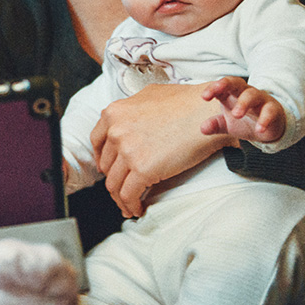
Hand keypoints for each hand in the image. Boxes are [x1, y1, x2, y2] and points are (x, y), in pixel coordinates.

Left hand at [90, 83, 236, 217]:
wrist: (207, 112)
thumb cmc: (186, 102)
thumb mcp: (149, 95)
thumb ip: (132, 109)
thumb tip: (127, 122)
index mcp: (114, 113)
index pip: (97, 141)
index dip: (102, 158)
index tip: (108, 168)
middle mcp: (116, 131)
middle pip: (107, 165)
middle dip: (114, 178)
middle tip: (123, 188)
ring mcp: (127, 151)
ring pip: (114, 184)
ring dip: (120, 198)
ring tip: (129, 205)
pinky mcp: (142, 169)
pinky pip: (128, 195)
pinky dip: (131, 205)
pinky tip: (138, 209)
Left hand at [201, 77, 285, 142]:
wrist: (269, 128)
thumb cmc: (245, 120)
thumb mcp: (228, 124)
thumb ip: (216, 125)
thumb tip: (202, 128)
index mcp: (232, 93)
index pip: (222, 86)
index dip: (213, 88)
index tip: (204, 96)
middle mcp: (245, 92)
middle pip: (236, 83)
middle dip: (226, 85)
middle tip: (217, 94)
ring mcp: (260, 99)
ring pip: (252, 94)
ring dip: (244, 103)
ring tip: (236, 115)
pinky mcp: (273, 109)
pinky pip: (269, 111)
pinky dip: (264, 119)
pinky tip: (259, 129)